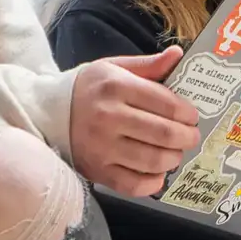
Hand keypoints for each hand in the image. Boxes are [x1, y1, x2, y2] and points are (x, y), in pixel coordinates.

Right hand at [68, 48, 201, 194]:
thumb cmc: (88, 89)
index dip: (188, 113)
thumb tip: (178, 55)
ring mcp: (102, 147)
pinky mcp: (97, 170)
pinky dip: (154, 182)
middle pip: (165, 134)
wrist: (48, 112)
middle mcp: (108, 117)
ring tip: (175, 151)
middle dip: (188, 137)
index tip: (192, 116)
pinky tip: (157, 171)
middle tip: (191, 136)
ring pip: (154, 160)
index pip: (167, 104)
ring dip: (174, 158)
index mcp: (115, 86)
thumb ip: (148, 65)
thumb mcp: (114, 68)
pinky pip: (135, 184)